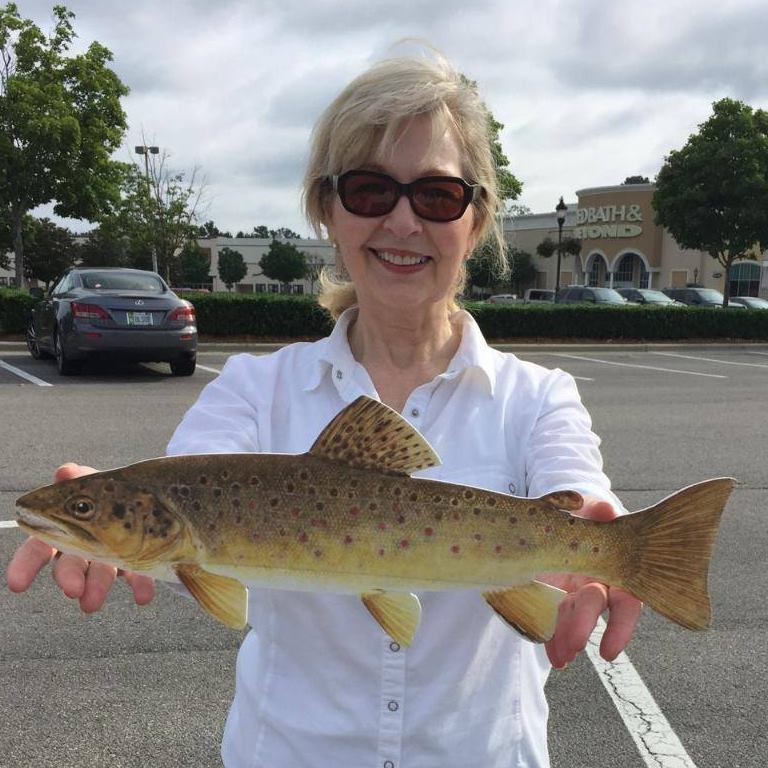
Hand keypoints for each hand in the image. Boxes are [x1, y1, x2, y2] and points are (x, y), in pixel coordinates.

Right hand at [6, 462, 154, 611]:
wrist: (151, 499)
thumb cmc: (111, 493)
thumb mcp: (96, 484)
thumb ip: (80, 480)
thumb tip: (65, 472)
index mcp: (67, 528)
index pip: (40, 547)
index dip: (26, 564)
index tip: (17, 583)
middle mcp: (85, 546)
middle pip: (71, 564)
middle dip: (69, 577)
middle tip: (72, 589)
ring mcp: (111, 556)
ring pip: (101, 574)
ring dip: (97, 587)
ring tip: (94, 602)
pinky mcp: (137, 563)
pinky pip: (139, 576)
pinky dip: (141, 585)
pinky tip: (144, 596)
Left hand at [543, 497, 641, 668]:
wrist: (552, 514)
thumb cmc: (580, 511)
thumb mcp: (586, 507)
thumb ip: (594, 508)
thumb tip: (606, 509)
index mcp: (611, 562)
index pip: (625, 599)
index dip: (620, 627)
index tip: (609, 651)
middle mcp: (597, 580)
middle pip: (594, 607)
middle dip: (583, 626)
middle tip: (574, 644)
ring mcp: (574, 589)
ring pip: (574, 617)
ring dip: (567, 637)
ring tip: (559, 656)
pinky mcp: (553, 594)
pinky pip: (553, 618)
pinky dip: (551, 636)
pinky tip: (552, 653)